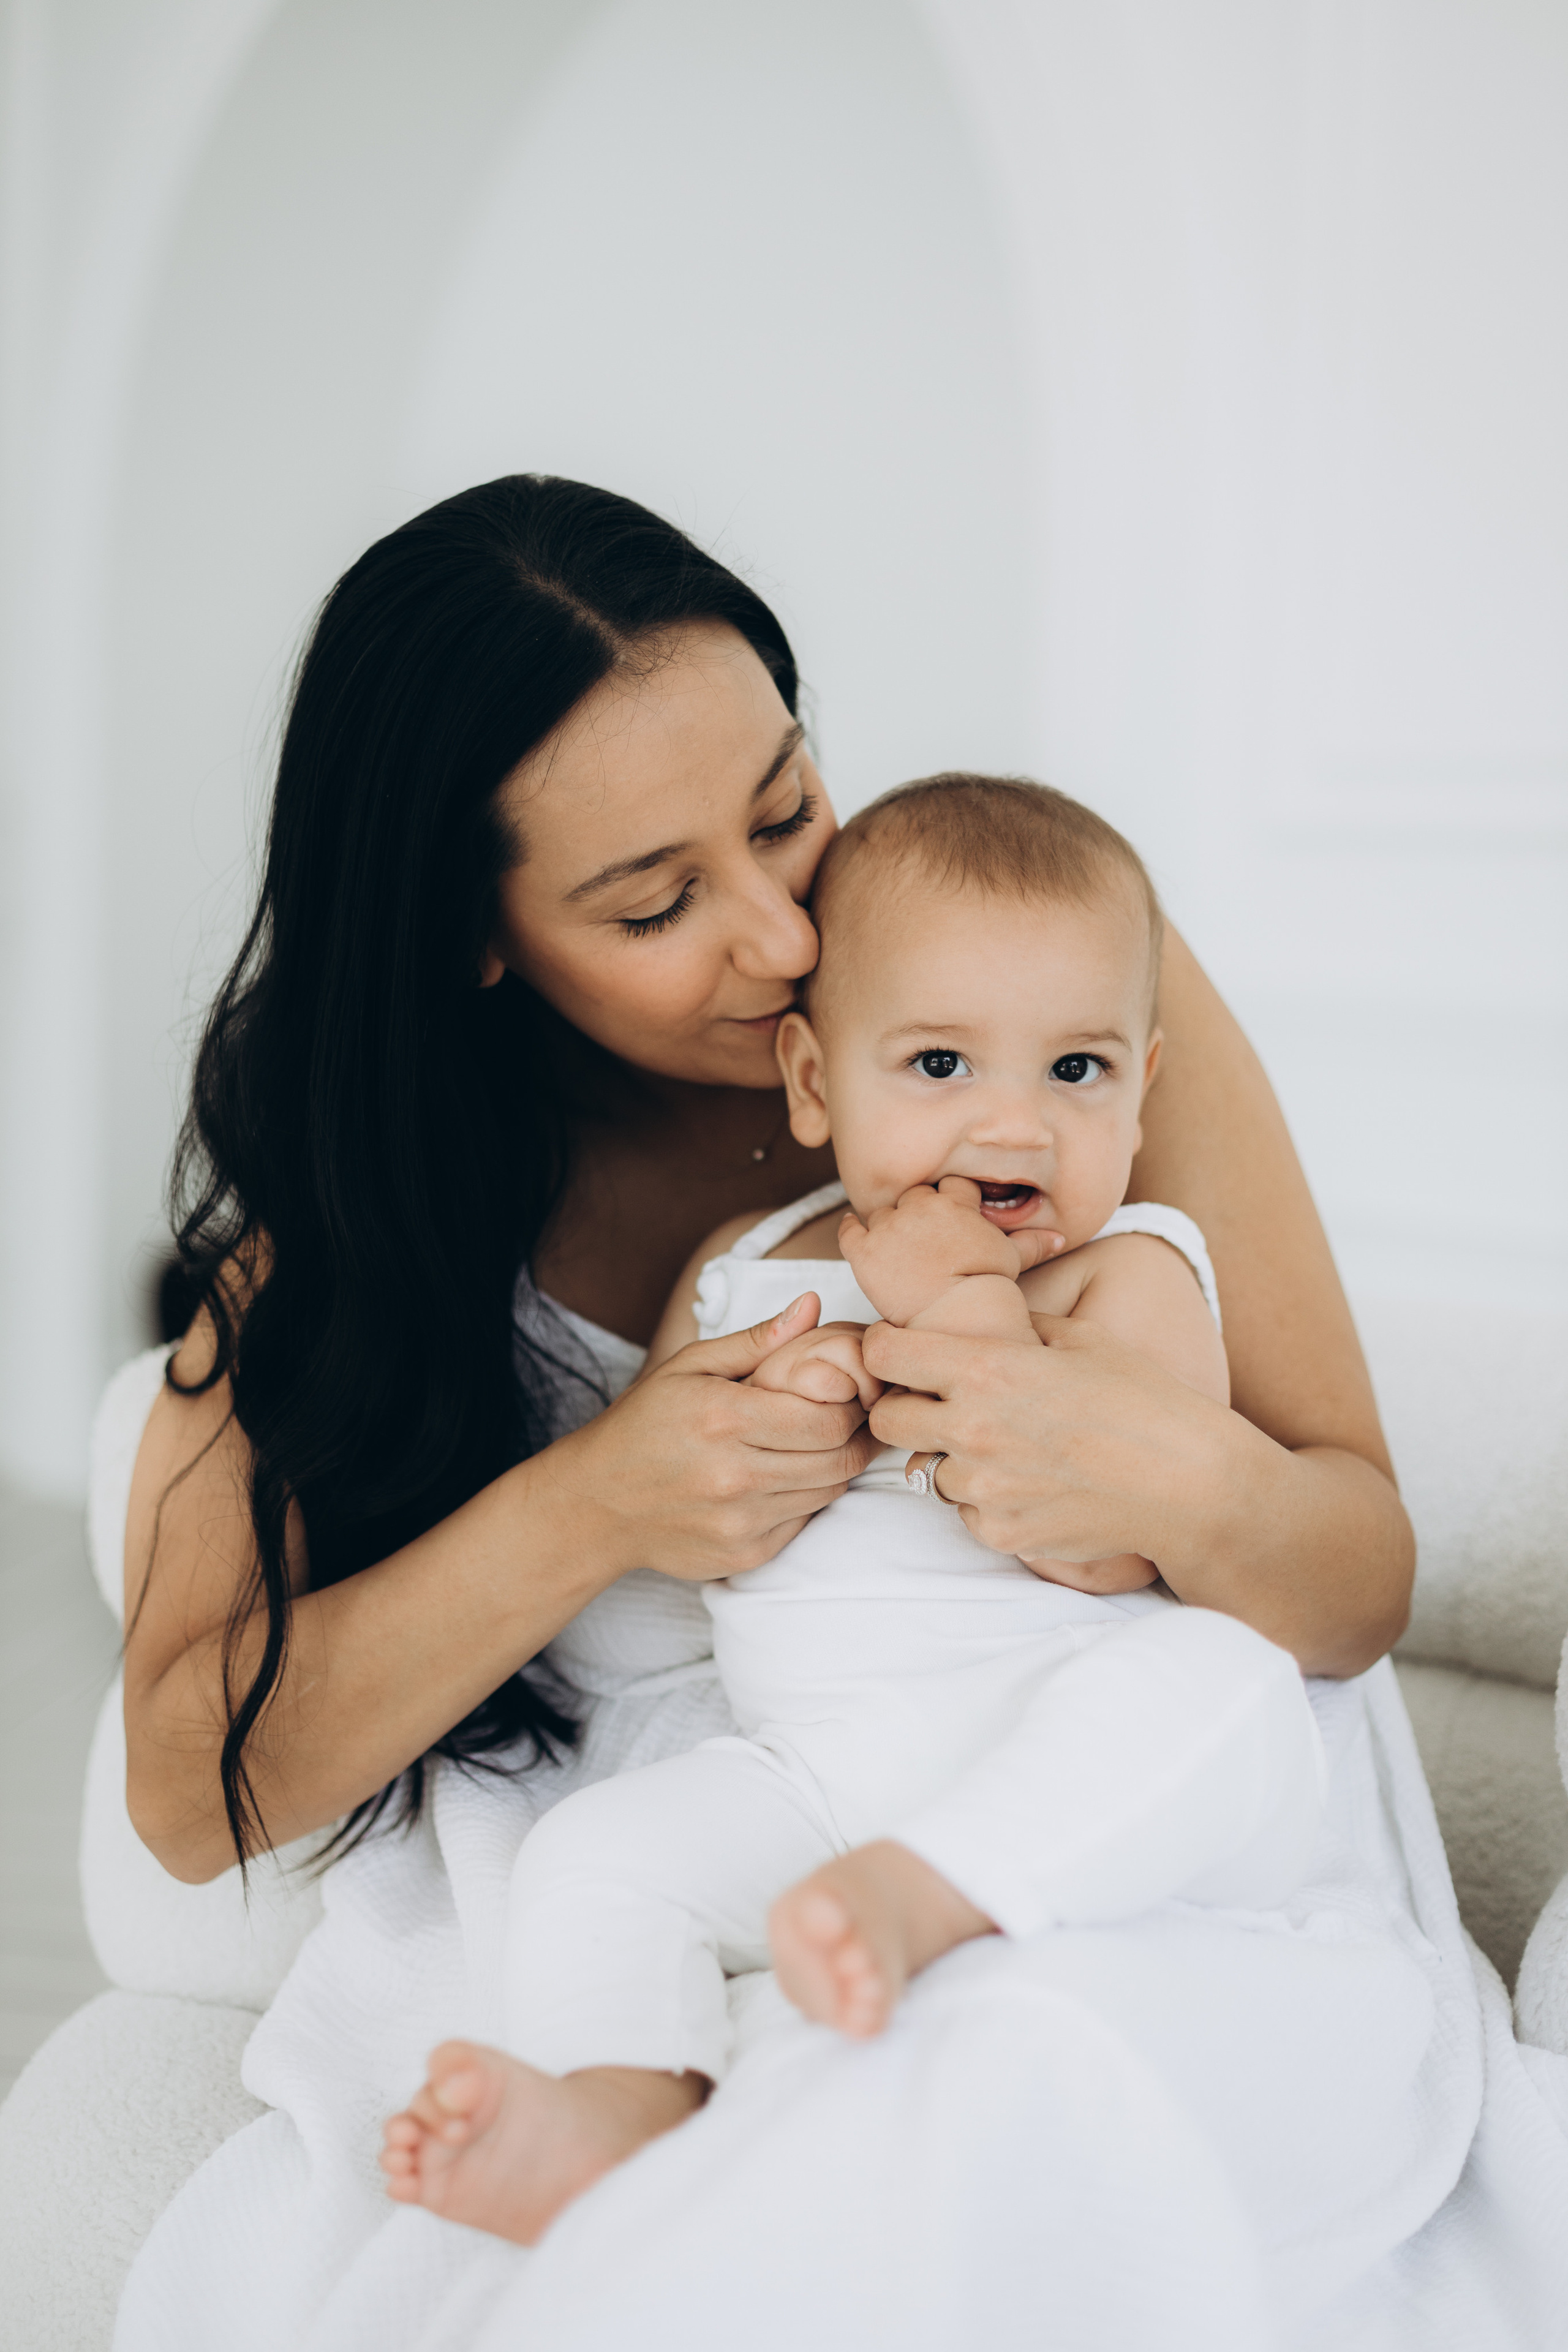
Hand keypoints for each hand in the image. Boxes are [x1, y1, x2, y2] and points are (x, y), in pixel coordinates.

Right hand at [544, 1295, 879, 1582]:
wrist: (596, 1504)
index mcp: (723, 1418)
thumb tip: (812, 1304)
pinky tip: (782, 1477)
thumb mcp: (688, 1366)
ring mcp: (740, 1521)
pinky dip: (805, 1498)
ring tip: (812, 1444)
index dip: (851, 1403)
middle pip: (838, 1458)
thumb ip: (756, 1339)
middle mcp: (734, 1475)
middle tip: (846, 1417)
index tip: (847, 1392)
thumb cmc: (643, 1425)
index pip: (828, 1417)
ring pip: (828, 1491)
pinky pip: (804, 1522)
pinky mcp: (744, 1555)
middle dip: (853, 1435)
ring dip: (833, 1466)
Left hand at [839, 1179, 1063, 1327]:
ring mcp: (889, 1227)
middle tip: (923, 1242)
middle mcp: (920, 1206)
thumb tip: (1062, 1238)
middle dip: (918, 1214)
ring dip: (888, 1226)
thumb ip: (1031, 1244)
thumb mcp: (1012, 1260)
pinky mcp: (864, 1251)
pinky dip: (852, 1231)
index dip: (951, 1203)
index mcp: (956, 1201)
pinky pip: (849, 1230)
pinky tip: (858, 1236)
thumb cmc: (987, 1289)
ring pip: (882, 1213)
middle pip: (913, 1196)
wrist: (955, 1315)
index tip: (951, 1223)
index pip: (951, 1186)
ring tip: (897, 1251)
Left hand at [862, 1312, 1232, 1581]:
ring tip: (1011, 1453)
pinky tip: (1034, 1487)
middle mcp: (971, 1429)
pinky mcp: (1000, 1533)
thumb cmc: (1142, 1401)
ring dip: (954, 1461)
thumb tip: (987, 1318)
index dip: (887, 1351)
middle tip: (943, 1408)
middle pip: (885, 1421)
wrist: (1186, 1482)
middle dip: (904, 1411)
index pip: (884, 1354)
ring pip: (928, 1473)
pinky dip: (988, 1503)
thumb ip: (1020, 1327)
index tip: (903, 1354)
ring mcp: (982, 1488)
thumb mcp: (1082, 1339)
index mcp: (984, 1369)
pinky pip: (967, 1514)